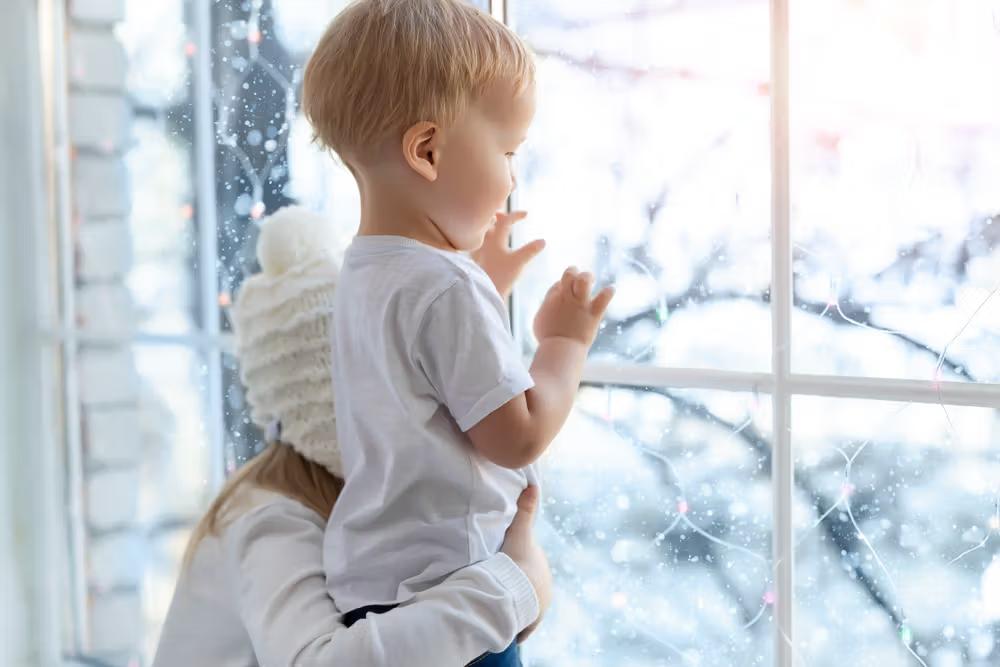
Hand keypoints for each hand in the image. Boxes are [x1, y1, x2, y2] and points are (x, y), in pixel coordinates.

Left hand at [471, 211, 545, 299]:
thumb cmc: (500, 277)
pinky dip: (483, 239)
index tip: (526, 214)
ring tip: (493, 225)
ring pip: (481, 232)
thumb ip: (530, 251)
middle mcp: (484, 241)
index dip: (516, 215)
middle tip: (504, 214)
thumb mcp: (519, 263)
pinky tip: (485, 245)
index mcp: (495, 238)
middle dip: (498, 216)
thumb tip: (543, 241)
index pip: (505, 220)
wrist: (480, 293)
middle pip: (489, 222)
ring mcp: (476, 250)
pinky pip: (477, 243)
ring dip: (489, 226)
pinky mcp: (473, 260)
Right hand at [500, 485, 550, 642]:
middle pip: (528, 585)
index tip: (503, 563)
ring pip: (526, 604)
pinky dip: (517, 626)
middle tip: (498, 582)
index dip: (516, 562)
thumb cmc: (517, 561)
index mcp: (542, 569)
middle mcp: (545, 588)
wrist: (516, 591)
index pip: (529, 564)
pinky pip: (524, 626)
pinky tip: (508, 625)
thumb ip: (525, 511)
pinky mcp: (531, 623)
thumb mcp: (519, 533)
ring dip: (516, 604)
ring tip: (499, 602)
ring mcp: (539, 607)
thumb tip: (533, 484)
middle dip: (517, 584)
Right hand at [533, 267, 614, 346]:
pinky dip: (609, 292)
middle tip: (578, 280)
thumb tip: (549, 306)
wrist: (560, 349)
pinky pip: (604, 297)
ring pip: (585, 279)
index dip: (563, 286)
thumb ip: (546, 309)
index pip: (559, 283)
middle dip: (574, 272)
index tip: (566, 294)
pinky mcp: (593, 313)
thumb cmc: (548, 339)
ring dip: (588, 277)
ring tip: (591, 281)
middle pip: (569, 273)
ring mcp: (580, 304)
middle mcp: (566, 297)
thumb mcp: (539, 322)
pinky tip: (611, 290)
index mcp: (552, 299)